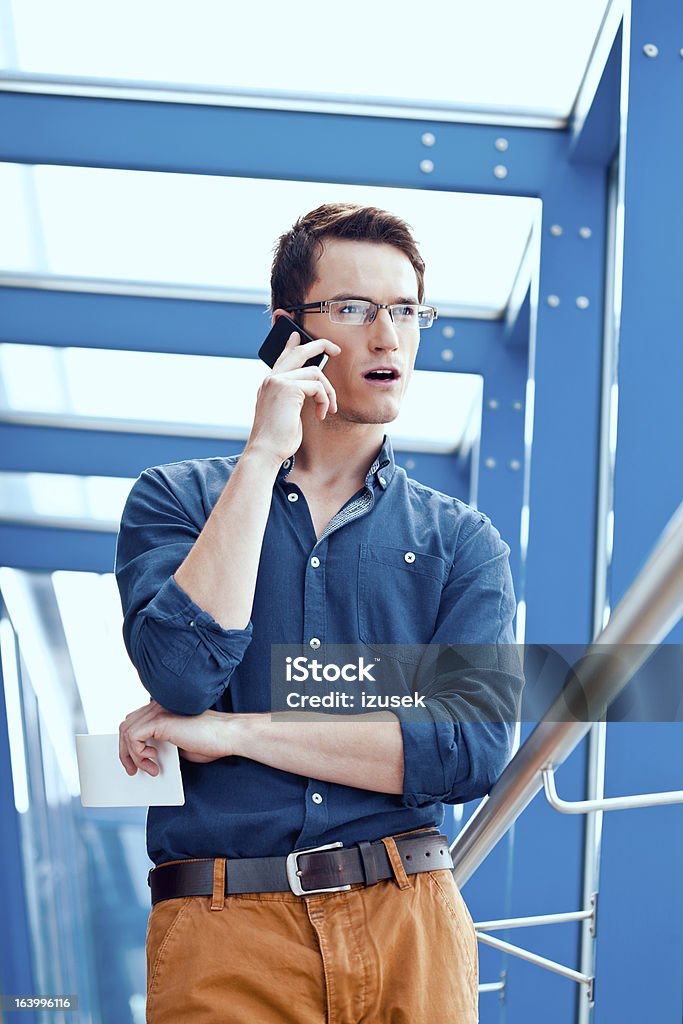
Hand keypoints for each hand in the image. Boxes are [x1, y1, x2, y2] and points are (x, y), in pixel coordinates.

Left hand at [118, 700, 231, 775]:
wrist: (227, 736)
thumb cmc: (210, 740)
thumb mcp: (178, 743)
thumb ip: (161, 743)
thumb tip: (144, 756)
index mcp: (163, 708)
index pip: (134, 721)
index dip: (130, 743)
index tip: (134, 762)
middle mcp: (158, 705)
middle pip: (126, 725)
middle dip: (125, 751)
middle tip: (132, 770)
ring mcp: (158, 711)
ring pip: (126, 732)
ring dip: (132, 756)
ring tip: (148, 768)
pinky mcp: (160, 720)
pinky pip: (133, 737)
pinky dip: (138, 754)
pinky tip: (153, 761)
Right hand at [245, 321, 340, 463]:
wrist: (266, 451)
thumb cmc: (277, 438)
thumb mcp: (286, 413)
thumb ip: (294, 397)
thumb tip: (312, 389)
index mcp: (269, 384)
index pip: (282, 357)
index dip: (292, 345)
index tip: (298, 336)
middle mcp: (271, 379)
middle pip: (299, 352)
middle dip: (320, 346)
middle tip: (336, 349)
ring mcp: (278, 381)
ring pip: (315, 372)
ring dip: (328, 391)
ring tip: (329, 408)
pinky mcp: (288, 388)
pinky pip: (317, 386)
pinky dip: (325, 400)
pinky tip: (322, 413)